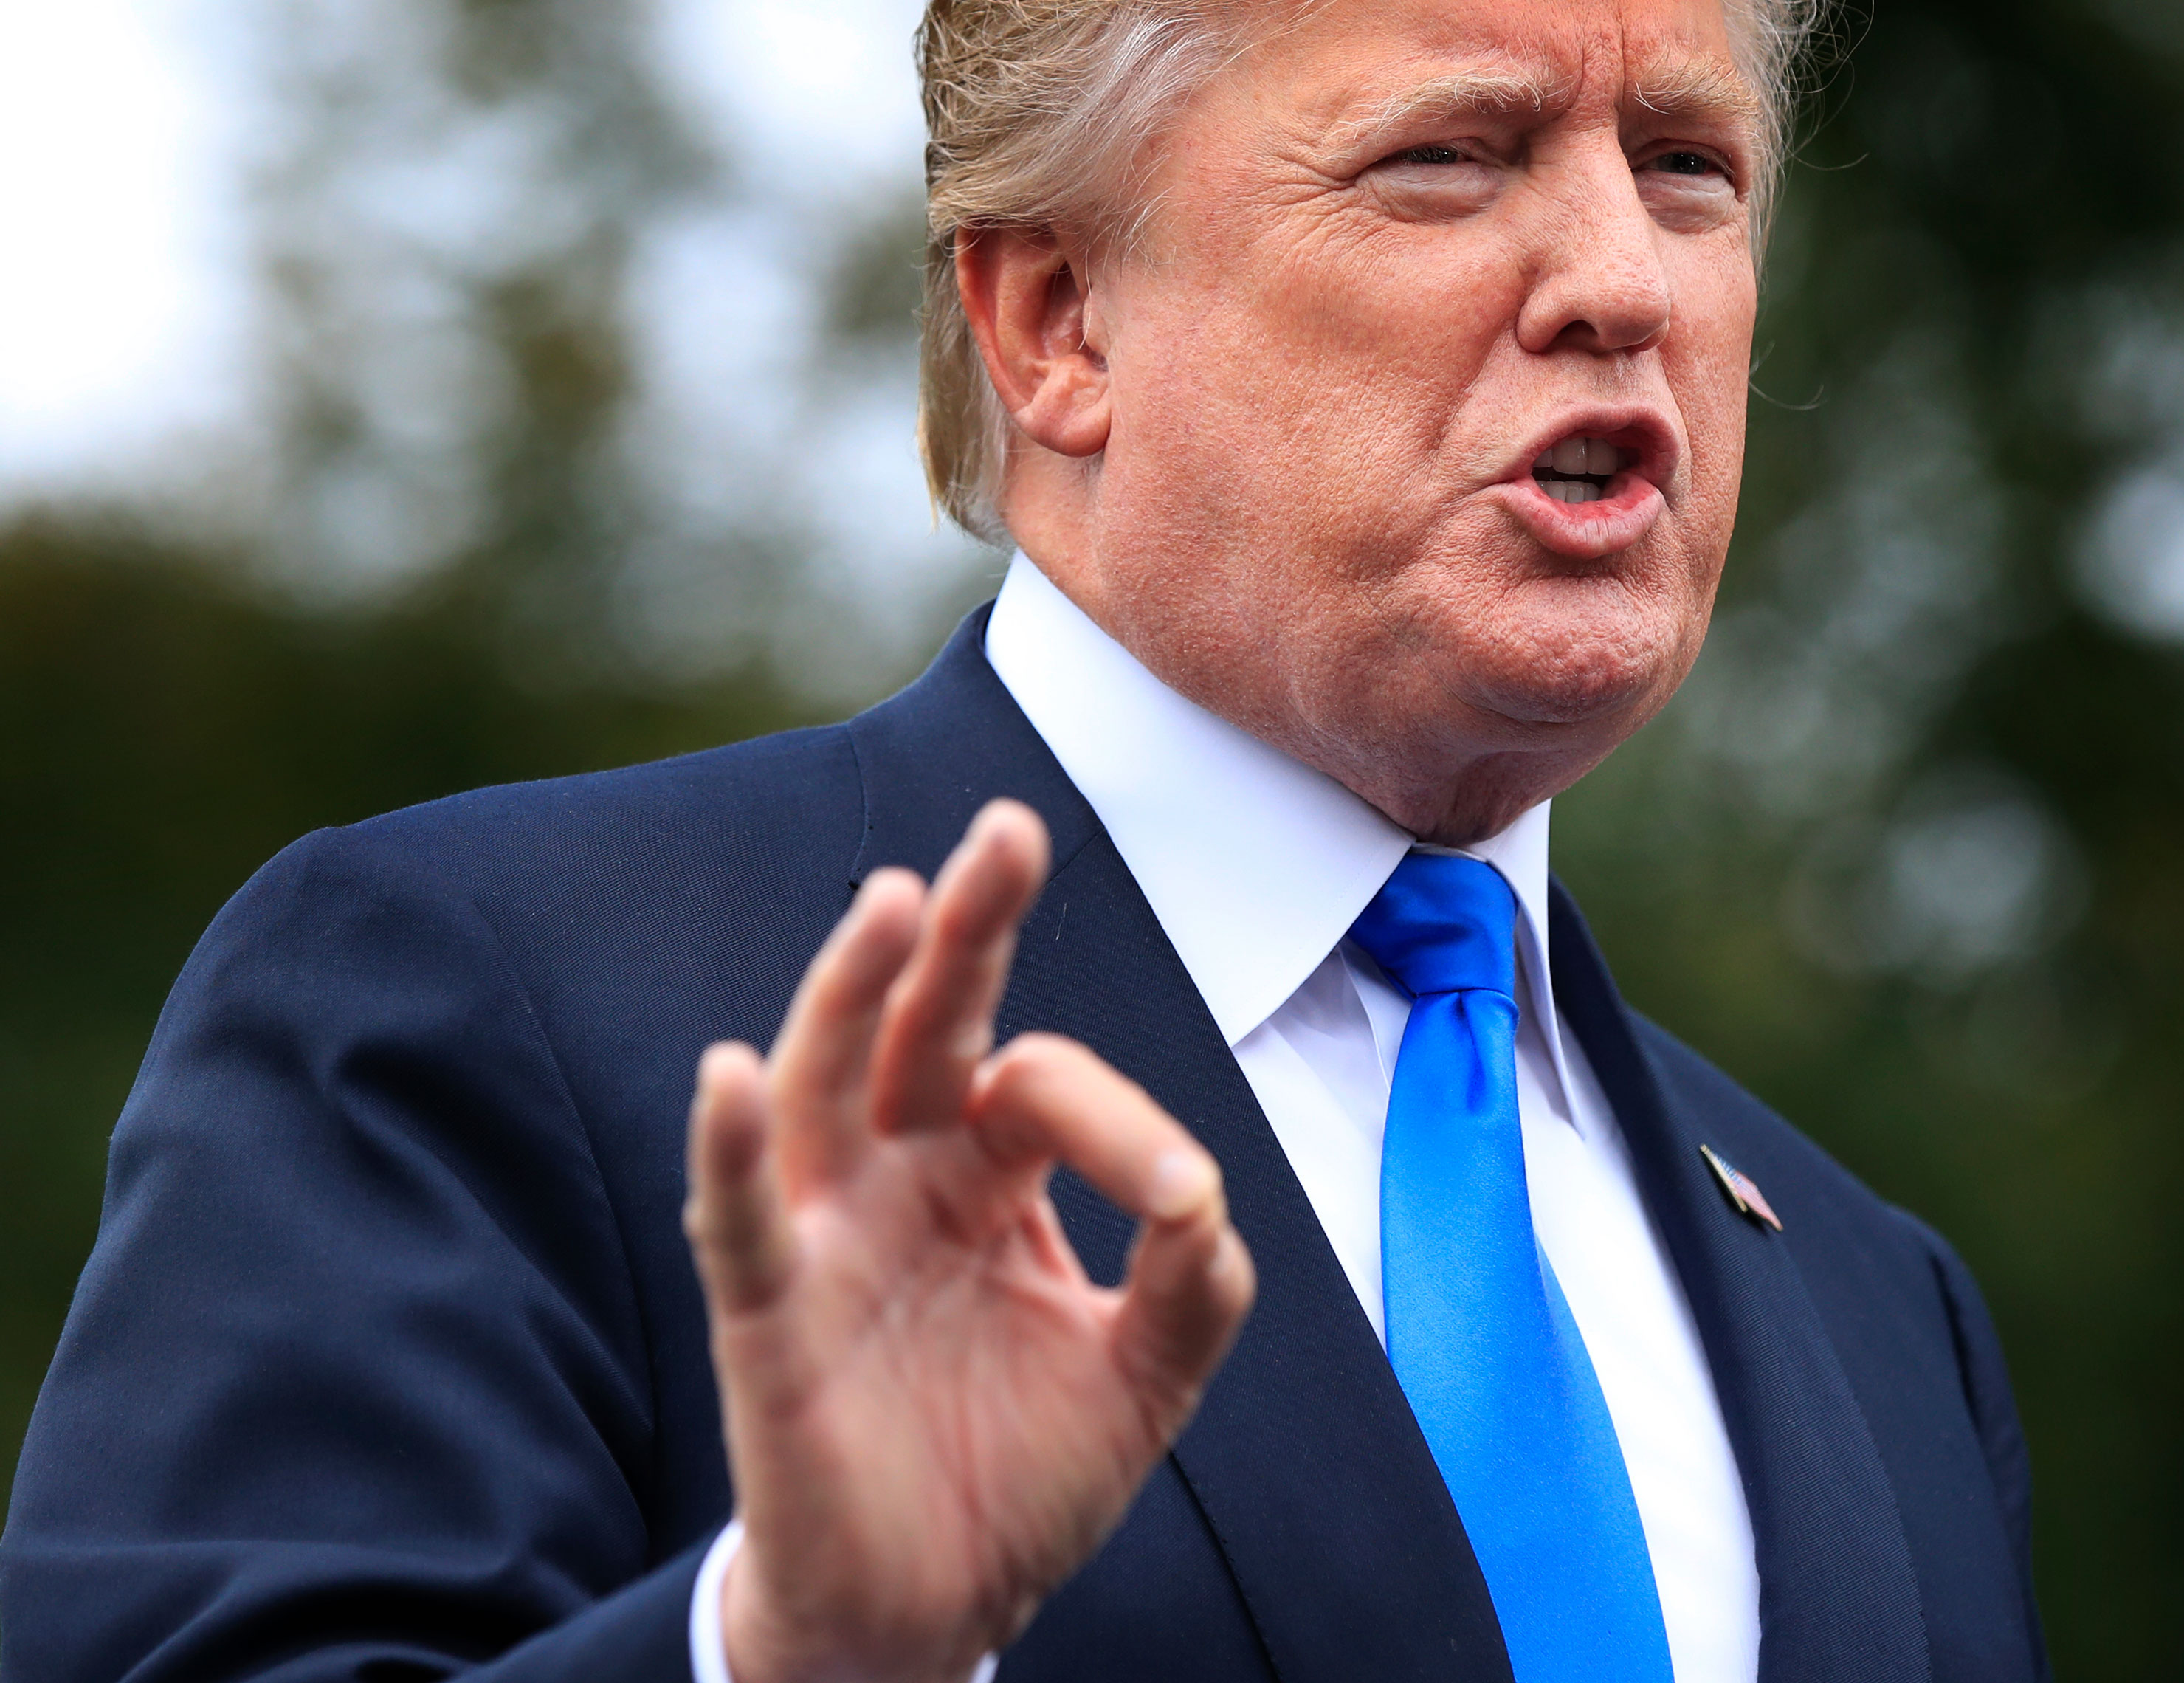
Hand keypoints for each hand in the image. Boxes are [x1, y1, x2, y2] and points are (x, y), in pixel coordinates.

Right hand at [683, 799, 1255, 1682]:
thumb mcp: (1147, 1374)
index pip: (1044, 1087)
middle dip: (963, 926)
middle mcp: (902, 1180)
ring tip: (889, 901)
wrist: (936, 1616)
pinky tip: (728, 1072)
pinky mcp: (771, 1322)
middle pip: (924, 1026)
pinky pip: (741, 1223)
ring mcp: (830, 1240)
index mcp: (989, 1175)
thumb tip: (1204, 1197)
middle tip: (1007, 830)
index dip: (1122, 1121)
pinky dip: (729, 1149)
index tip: (1186, 1198)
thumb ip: (1195, 1284)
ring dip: (851, 992)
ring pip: (826, 1087)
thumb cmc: (1024, 1474)